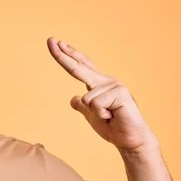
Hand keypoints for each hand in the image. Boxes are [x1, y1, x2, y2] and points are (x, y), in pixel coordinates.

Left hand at [47, 37, 156, 151]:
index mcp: (98, 84)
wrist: (129, 140)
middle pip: (79, 67)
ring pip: (87, 98)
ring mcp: (114, 85)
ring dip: (96, 113)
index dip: (68, 55)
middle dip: (63, 55)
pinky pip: (96, 105)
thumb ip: (82, 106)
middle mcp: (106, 81)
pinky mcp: (120, 93)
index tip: (56, 42)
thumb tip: (73, 98)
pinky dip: (102, 115)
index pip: (81, 66)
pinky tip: (114, 116)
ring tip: (109, 116)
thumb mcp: (91, 115)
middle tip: (50, 39)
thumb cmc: (112, 127)